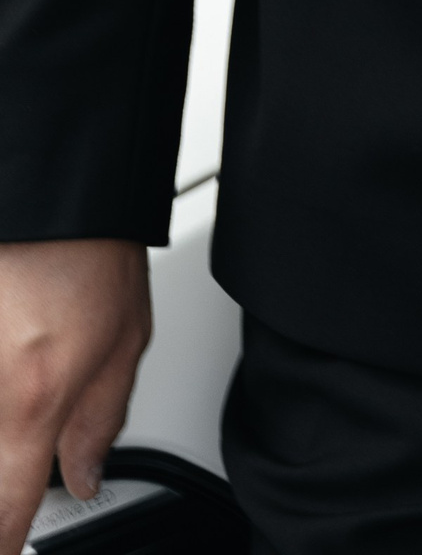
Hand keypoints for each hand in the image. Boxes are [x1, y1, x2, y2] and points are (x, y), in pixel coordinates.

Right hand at [0, 239, 149, 554]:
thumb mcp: (125, 339)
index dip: (8, 544)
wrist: (51, 188)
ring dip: (6, 419)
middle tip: (30, 443)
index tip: (12, 545)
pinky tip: (16, 344)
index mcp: (31, 404)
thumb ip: (101, 420)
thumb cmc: (89, 248)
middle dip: (7, 476)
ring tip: (30, 371)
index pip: (6, 515)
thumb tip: (86, 475)